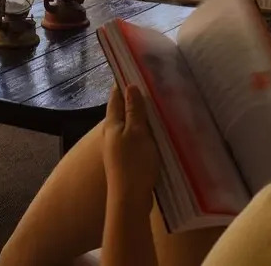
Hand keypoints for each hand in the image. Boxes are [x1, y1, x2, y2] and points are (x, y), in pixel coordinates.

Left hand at [102, 85, 159, 209]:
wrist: (130, 199)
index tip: (136, 71)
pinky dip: (144, 132)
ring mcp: (118, 148)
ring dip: (141, 117)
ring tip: (158, 107)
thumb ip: (133, 110)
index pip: (115, 97)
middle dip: (134, 99)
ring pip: (129, 126)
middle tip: (152, 87)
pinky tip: (156, 133)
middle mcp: (112, 134)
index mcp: (112, 124)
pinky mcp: (127, 160)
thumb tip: (130, 86)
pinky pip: (136, 139)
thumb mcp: (137, 132)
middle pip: (122, 110)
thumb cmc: (133, 163)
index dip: (124, 83)